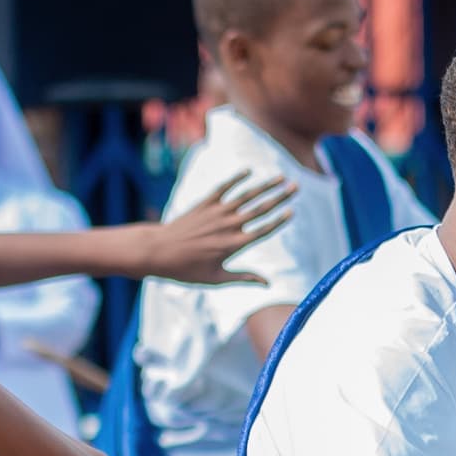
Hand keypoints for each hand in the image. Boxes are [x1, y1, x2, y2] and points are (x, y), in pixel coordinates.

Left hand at [132, 176, 297, 283]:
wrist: (158, 251)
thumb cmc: (187, 269)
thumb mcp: (216, 279)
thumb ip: (244, 278)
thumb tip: (268, 284)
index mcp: (233, 244)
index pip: (263, 230)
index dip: (279, 220)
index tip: (293, 211)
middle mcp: (228, 225)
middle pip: (260, 208)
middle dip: (280, 197)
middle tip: (296, 186)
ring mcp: (216, 212)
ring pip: (246, 195)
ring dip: (265, 185)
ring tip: (280, 177)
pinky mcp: (204, 204)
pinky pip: (224, 187)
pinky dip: (237, 178)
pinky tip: (249, 171)